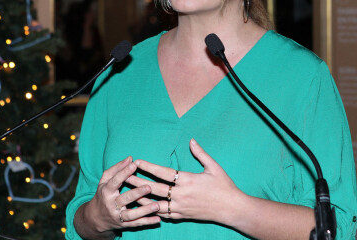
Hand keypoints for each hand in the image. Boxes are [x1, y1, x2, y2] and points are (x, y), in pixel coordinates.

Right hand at [82, 156, 160, 232]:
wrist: (95, 219)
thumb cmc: (103, 194)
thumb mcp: (105, 181)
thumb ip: (116, 168)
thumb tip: (130, 158)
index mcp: (106, 191)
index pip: (115, 181)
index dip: (124, 173)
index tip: (134, 165)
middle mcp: (111, 204)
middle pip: (125, 199)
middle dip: (137, 193)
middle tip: (149, 187)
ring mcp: (117, 216)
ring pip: (131, 214)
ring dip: (144, 211)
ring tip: (157, 205)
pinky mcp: (124, 225)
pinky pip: (136, 224)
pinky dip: (147, 222)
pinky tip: (157, 219)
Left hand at [125, 139, 241, 224]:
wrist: (231, 208)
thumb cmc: (224, 186)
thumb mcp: (214, 167)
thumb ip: (201, 154)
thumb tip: (191, 141)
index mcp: (188, 180)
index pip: (163, 172)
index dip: (149, 167)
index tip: (137, 161)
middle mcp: (181, 195)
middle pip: (154, 188)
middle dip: (138, 182)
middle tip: (124, 177)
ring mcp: (181, 207)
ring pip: (155, 204)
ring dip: (141, 199)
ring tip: (129, 194)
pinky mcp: (182, 216)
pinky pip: (164, 214)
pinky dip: (153, 211)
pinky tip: (144, 208)